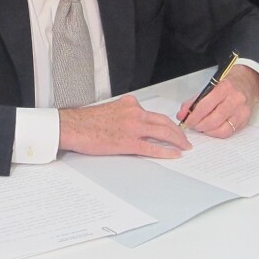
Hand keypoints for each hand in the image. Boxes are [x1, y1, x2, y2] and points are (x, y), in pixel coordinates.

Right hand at [59, 95, 191, 158]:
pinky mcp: (128, 142)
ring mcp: (133, 128)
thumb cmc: (87, 121)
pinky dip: (166, 151)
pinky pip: (153, 147)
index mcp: (130, 104)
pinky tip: (174, 154)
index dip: (167, 122)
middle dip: (177, 131)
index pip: (154, 113)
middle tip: (185, 139)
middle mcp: (134, 113)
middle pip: (164, 122)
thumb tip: (135, 124)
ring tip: (184, 147)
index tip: (173, 128)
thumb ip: (125, 114)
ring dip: (177, 140)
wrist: (73, 126)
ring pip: (163, 133)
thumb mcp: (111, 110)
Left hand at [176, 64, 258, 137]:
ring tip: (202, 127)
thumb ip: (194, 101)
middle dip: (200, 125)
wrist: (246, 83)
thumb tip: (182, 115)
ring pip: (221, 128)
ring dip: (208, 131)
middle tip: (193, 126)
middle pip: (213, 119)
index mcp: (224, 88)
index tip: (187, 121)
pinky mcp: (245, 120)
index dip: (194, 116)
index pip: (205, 105)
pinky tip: (212, 129)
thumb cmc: (226, 86)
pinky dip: (217, 133)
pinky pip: (228, 132)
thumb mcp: (209, 88)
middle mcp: (235, 99)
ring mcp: (241, 111)